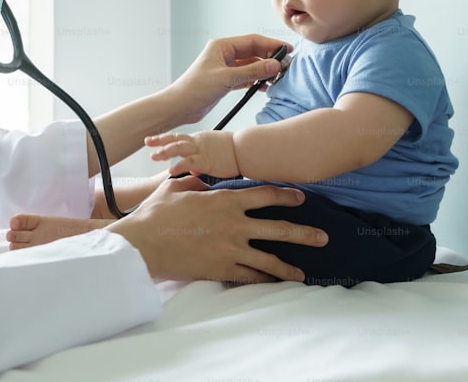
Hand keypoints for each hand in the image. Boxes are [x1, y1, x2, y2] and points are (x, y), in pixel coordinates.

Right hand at [106, 176, 327, 283]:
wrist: (144, 244)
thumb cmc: (156, 214)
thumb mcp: (175, 188)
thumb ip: (194, 183)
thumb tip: (202, 183)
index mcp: (225, 200)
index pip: (265, 196)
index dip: (286, 196)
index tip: (301, 198)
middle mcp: (234, 224)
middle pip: (278, 229)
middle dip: (304, 233)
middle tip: (323, 237)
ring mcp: (230, 249)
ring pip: (269, 258)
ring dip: (289, 266)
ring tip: (304, 273)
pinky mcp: (221, 269)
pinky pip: (249, 276)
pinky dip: (263, 280)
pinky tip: (274, 284)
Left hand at [145, 130, 239, 177]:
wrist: (247, 150)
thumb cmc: (235, 152)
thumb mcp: (216, 152)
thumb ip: (202, 160)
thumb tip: (193, 170)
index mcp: (200, 139)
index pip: (178, 137)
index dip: (165, 138)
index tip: (153, 140)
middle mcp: (198, 142)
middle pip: (175, 139)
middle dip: (160, 141)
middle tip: (147, 142)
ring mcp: (201, 151)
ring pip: (179, 148)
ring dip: (165, 152)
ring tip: (154, 156)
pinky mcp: (206, 161)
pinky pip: (190, 163)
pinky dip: (179, 166)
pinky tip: (170, 170)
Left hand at [163, 35, 290, 125]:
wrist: (179, 107)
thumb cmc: (195, 89)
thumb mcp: (226, 78)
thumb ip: (252, 71)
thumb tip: (274, 65)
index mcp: (221, 46)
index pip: (252, 41)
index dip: (271, 45)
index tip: (287, 50)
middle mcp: (223, 55)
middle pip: (253, 52)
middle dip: (269, 58)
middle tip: (285, 66)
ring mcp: (225, 68)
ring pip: (250, 66)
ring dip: (263, 70)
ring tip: (278, 77)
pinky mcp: (225, 82)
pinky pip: (246, 77)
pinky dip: (256, 80)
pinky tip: (265, 86)